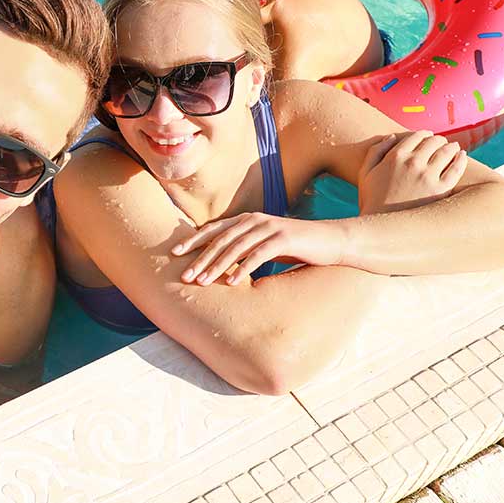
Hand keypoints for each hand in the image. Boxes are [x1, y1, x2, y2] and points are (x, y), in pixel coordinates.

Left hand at [171, 213, 346, 285]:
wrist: (329, 241)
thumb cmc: (294, 247)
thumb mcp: (263, 246)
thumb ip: (243, 249)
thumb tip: (219, 264)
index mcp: (247, 220)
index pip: (213, 230)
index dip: (193, 240)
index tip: (174, 253)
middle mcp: (255, 220)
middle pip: (221, 239)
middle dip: (200, 258)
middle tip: (185, 275)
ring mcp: (269, 228)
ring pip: (236, 247)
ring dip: (217, 265)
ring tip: (203, 282)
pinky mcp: (284, 239)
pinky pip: (259, 254)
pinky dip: (243, 268)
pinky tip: (231, 282)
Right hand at [357, 131, 466, 213]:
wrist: (381, 228)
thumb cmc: (372, 201)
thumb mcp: (366, 173)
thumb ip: (375, 151)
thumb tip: (392, 137)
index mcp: (395, 156)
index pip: (417, 135)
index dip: (425, 134)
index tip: (429, 137)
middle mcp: (413, 163)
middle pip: (434, 141)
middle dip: (439, 140)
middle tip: (442, 143)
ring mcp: (428, 176)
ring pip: (447, 151)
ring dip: (451, 147)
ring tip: (454, 149)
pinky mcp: (441, 190)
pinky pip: (457, 168)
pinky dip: (461, 159)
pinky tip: (462, 157)